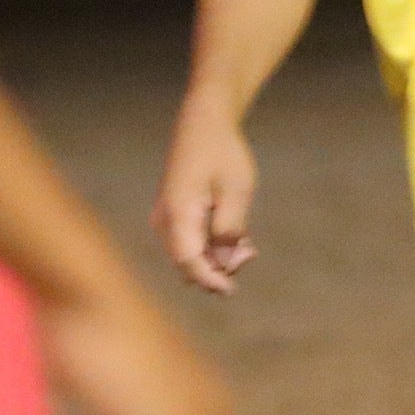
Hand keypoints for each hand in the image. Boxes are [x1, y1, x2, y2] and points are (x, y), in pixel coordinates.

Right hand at [153, 95, 259, 294]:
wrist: (204, 124)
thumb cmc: (223, 154)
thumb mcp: (236, 191)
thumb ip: (230, 230)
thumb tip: (224, 263)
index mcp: (178, 213)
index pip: (189, 261)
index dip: (210, 280)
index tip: (231, 290)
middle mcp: (164, 220)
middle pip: (187, 263)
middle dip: (218, 268)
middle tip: (250, 251)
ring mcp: (165, 218)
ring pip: (188, 255)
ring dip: (217, 257)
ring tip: (247, 242)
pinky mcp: (173, 216)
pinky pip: (189, 242)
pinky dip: (211, 246)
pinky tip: (237, 235)